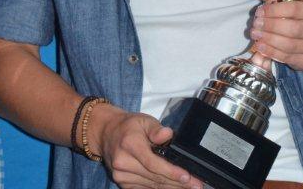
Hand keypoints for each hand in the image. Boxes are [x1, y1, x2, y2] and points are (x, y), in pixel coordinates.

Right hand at [88, 106, 202, 188]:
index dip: (171, 171)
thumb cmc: (128, 126)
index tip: (187, 176)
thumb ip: (156, 128)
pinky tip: (173, 187)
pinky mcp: (122, 183)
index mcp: (129, 144)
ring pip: (151, 186)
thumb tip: (168, 134)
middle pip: (154, 177)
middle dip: (177, 183)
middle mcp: (123, 162)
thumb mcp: (144, 120)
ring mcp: (121, 175)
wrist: (106, 133)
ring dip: (171, 188)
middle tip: (196, 185)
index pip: (153, 163)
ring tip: (189, 187)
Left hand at [248, 0, 302, 70]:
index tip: (259, 12)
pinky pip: (288, 57)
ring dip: (269, 40)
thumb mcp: (284, 3)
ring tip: (255, 36)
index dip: (274, 10)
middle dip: (271, 27)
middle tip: (254, 25)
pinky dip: (272, 53)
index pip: (294, 9)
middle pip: (293, 29)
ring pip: (290, 45)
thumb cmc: (295, 18)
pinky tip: (261, 48)